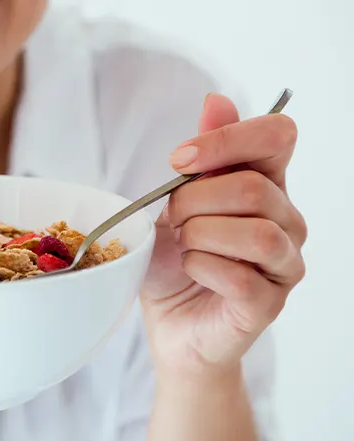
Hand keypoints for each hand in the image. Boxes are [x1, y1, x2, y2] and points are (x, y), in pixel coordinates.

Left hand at [139, 94, 306, 380]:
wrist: (169, 324)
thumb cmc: (174, 261)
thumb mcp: (175, 202)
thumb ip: (201, 157)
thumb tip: (216, 100)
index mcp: (266, 185)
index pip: (278, 135)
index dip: (227, 140)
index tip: (180, 161)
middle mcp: (286, 220)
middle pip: (252, 188)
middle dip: (193, 202)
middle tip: (171, 221)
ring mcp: (284, 263)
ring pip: (254, 232)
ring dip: (200, 237)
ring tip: (184, 247)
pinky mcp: (269, 302)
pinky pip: (241, 276)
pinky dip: (202, 268)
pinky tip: (192, 270)